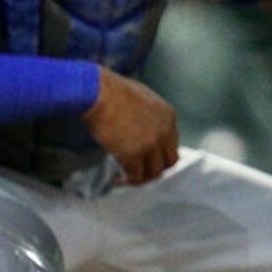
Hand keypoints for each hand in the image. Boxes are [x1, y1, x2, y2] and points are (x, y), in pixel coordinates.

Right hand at [85, 69, 179, 183]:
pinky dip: (127, 181)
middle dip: (155, 167)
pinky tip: (118, 179)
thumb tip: (141, 125)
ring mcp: (150, 145)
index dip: (160, 153)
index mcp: (168, 116)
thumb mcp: (142, 97)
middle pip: (169, 161)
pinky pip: (136, 176)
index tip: (148, 157)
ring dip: (142, 178)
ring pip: (155, 172)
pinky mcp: (133, 155)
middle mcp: (164, 132)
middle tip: (141, 170)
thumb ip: (149, 114)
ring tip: (128, 178)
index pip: (173, 143)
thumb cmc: (113, 91)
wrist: (99, 94)